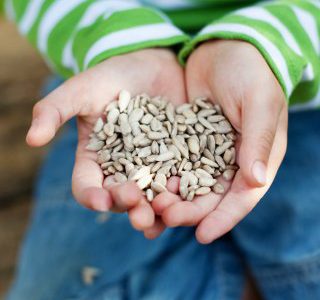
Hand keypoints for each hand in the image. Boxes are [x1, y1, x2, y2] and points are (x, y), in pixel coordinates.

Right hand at [26, 49, 186, 231]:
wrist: (151, 64)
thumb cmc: (112, 75)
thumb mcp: (81, 89)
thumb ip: (54, 110)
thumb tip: (31, 139)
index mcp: (96, 158)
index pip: (87, 185)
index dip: (92, 196)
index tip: (100, 200)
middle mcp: (122, 168)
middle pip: (121, 197)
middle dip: (129, 208)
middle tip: (139, 215)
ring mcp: (151, 166)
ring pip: (151, 195)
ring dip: (157, 210)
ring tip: (165, 217)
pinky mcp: (177, 159)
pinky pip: (179, 179)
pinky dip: (182, 192)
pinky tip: (188, 201)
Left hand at [151, 40, 287, 242]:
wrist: (226, 48)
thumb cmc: (250, 71)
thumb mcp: (259, 101)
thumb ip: (259, 139)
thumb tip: (257, 180)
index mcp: (257, 157)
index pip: (243, 196)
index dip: (224, 218)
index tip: (202, 235)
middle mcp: (232, 161)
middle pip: (210, 196)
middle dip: (189, 211)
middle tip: (164, 217)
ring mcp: (206, 152)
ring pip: (188, 185)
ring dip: (170, 199)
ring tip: (148, 209)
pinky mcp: (185, 141)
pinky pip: (172, 164)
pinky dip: (159, 177)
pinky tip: (143, 187)